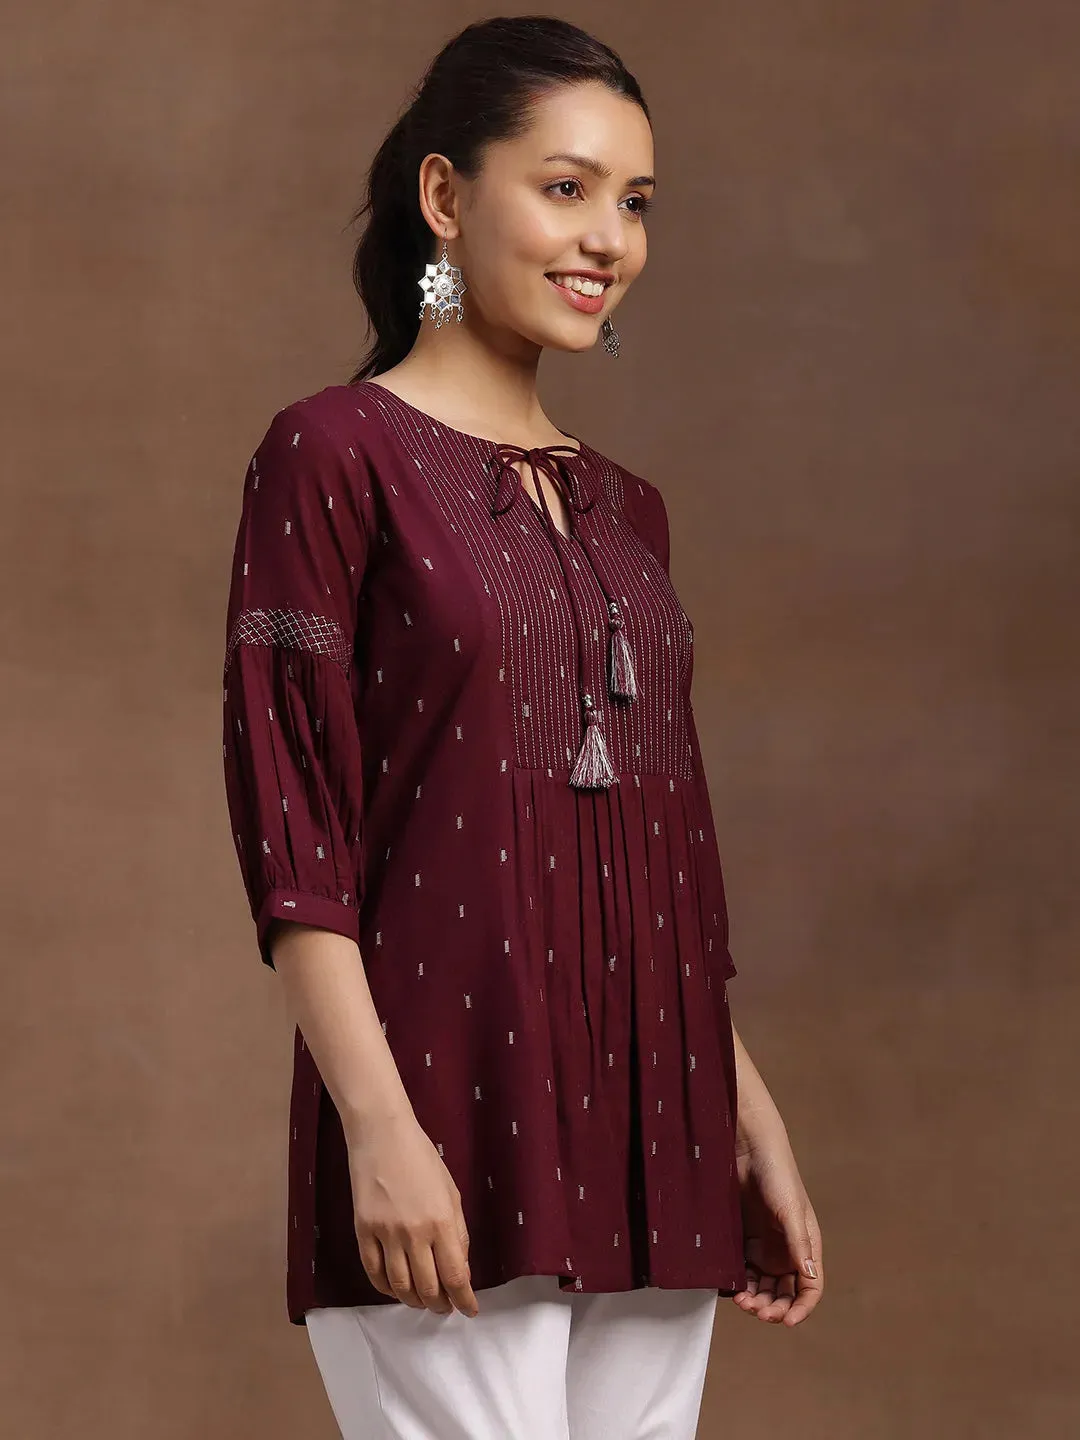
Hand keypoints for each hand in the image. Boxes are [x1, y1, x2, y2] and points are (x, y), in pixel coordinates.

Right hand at [347, 1111, 479, 1316]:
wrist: (382, 1135)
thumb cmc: (422, 1158)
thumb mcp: (451, 1191)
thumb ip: (458, 1231)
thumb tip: (460, 1266)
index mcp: (442, 1221)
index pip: (456, 1275)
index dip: (464, 1300)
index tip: (470, 1311)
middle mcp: (414, 1233)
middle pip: (428, 1288)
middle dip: (440, 1304)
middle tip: (445, 1307)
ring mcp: (386, 1234)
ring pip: (400, 1286)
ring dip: (414, 1301)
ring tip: (423, 1301)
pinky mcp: (363, 1231)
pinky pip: (374, 1273)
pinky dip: (386, 1289)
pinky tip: (396, 1289)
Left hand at [732, 1122, 823, 1325]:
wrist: (746, 1148)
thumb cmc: (776, 1174)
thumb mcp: (790, 1210)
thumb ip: (799, 1244)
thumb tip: (809, 1277)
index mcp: (805, 1246)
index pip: (810, 1288)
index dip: (801, 1308)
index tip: (786, 1321)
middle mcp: (786, 1250)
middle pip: (784, 1293)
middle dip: (774, 1307)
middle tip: (757, 1311)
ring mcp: (763, 1246)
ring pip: (762, 1286)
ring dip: (755, 1300)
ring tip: (741, 1301)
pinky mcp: (742, 1240)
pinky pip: (742, 1271)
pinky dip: (739, 1284)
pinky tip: (730, 1288)